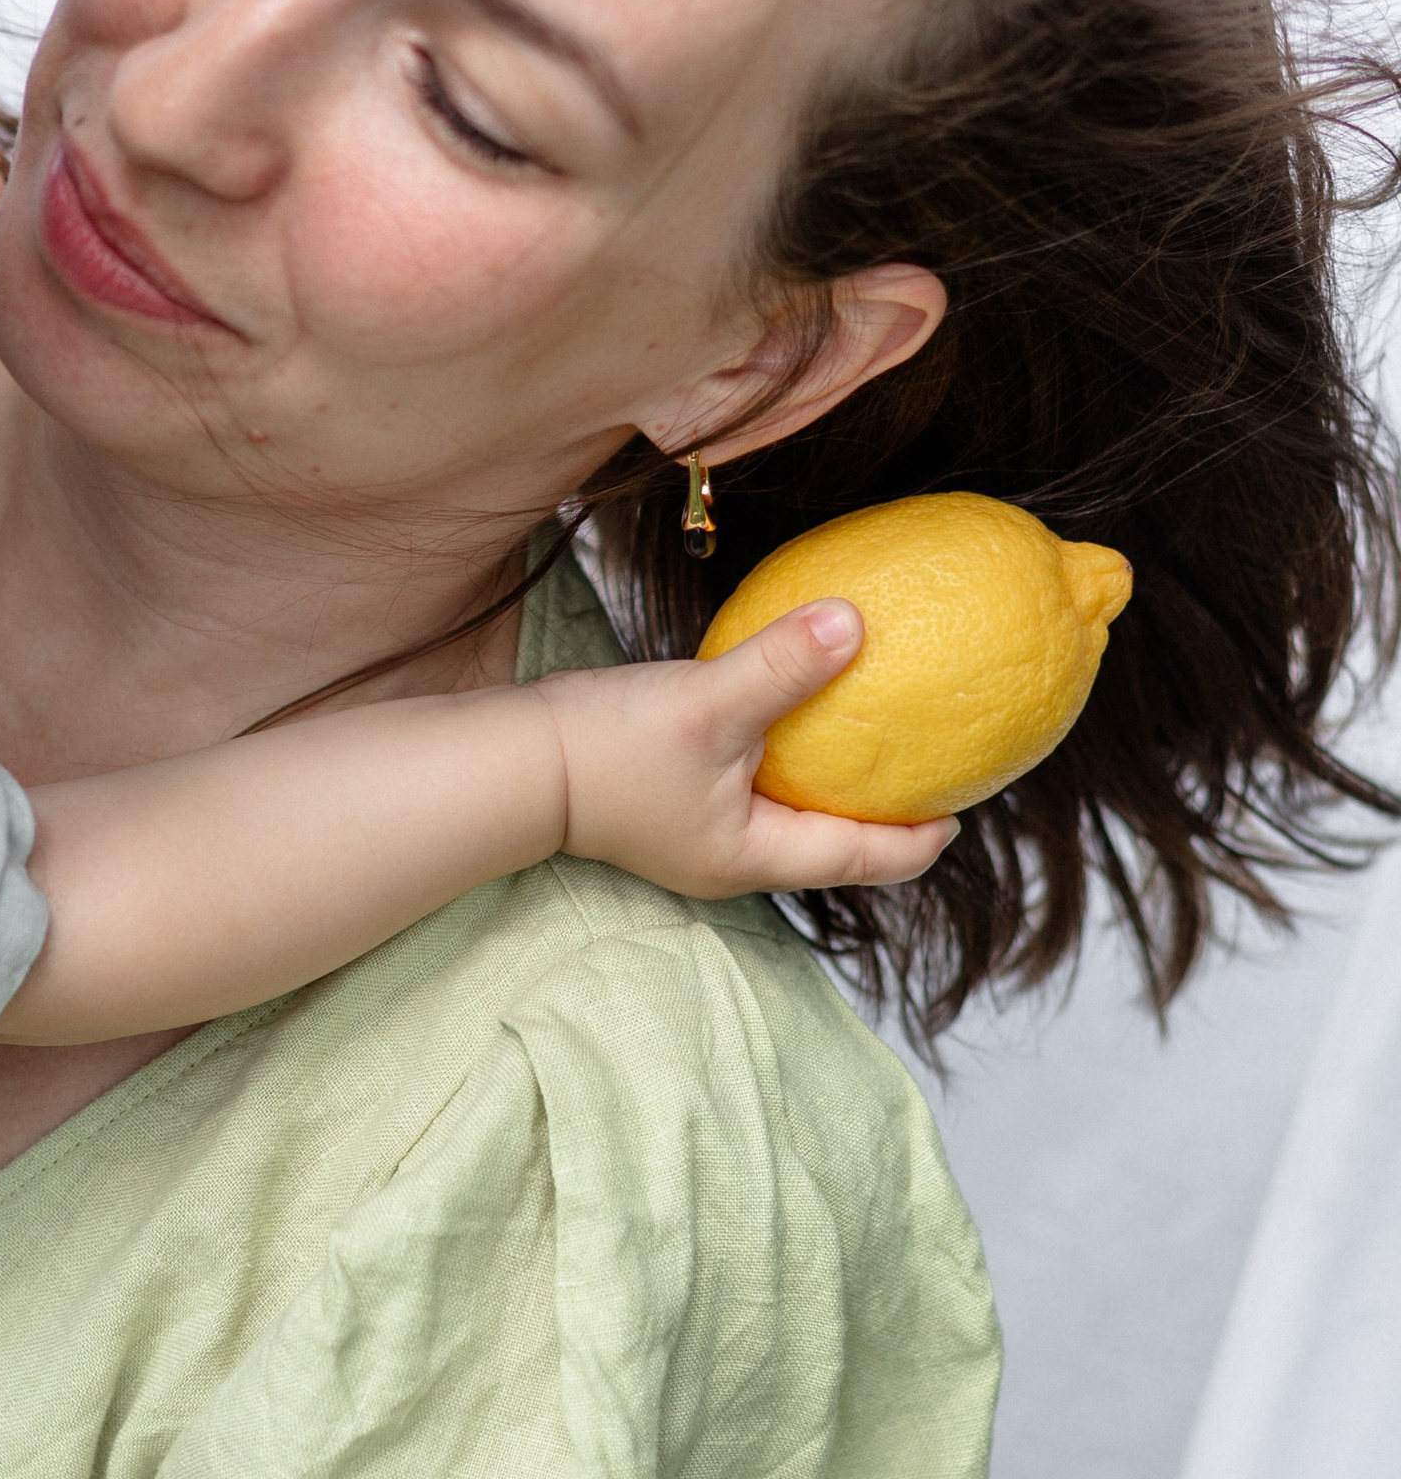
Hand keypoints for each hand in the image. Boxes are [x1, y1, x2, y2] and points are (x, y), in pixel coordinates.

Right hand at [551, 601, 958, 898]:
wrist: (511, 759)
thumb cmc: (608, 748)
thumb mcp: (708, 702)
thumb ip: (785, 664)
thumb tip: (860, 619)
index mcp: (755, 856)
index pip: (866, 859)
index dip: (923, 835)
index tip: (968, 798)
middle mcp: (732, 856)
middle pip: (833, 843)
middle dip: (883, 808)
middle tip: (932, 760)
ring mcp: (698, 831)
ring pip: (790, 813)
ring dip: (831, 779)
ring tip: (874, 732)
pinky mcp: (671, 799)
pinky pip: (751, 782)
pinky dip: (785, 754)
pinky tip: (792, 708)